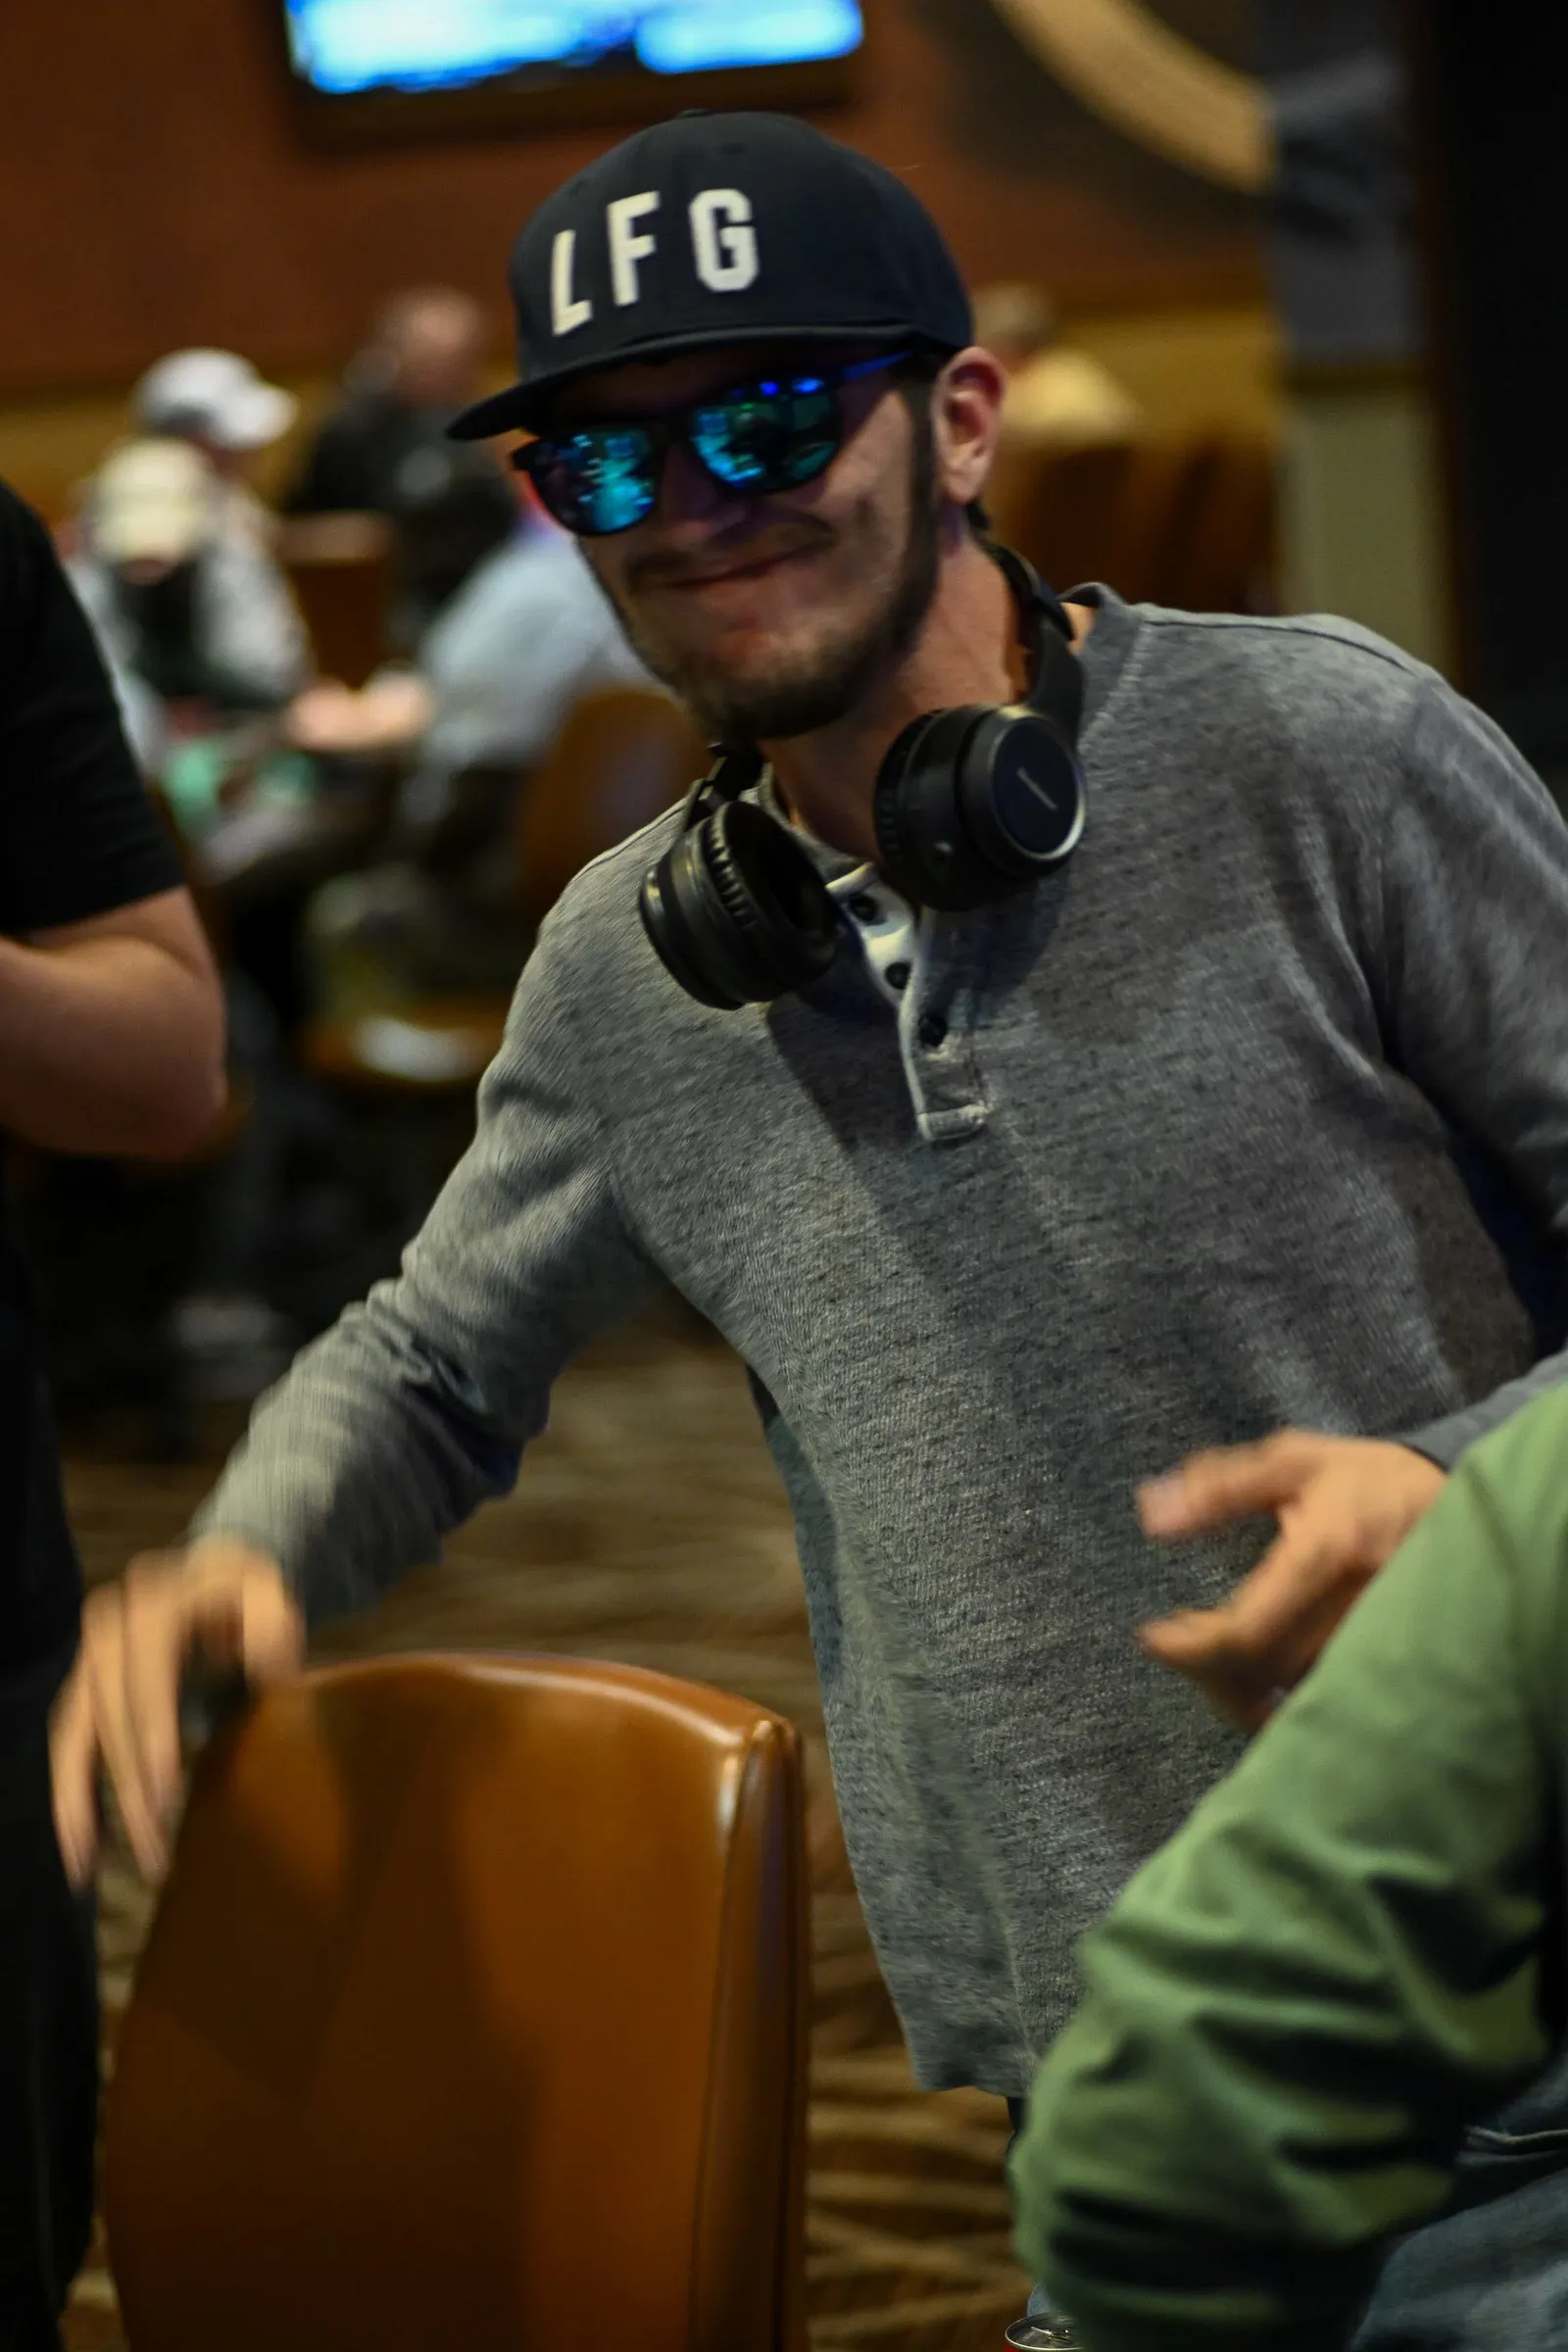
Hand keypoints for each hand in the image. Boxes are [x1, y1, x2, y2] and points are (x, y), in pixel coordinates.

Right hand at [50, 1537, 303, 1886]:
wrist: (215, 1579)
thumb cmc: (250, 1597)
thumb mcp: (270, 1594)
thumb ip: (272, 1621)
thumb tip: (273, 1664)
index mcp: (153, 1608)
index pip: (148, 1676)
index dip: (153, 1734)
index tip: (167, 1793)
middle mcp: (107, 1632)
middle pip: (113, 1719)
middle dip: (130, 1790)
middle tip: (157, 1853)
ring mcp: (89, 1665)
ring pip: (77, 1742)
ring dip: (84, 1807)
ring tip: (93, 1871)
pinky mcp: (83, 1694)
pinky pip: (68, 1751)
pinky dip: (72, 1800)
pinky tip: (83, 1853)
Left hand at [1135, 1431, 1446, 1729]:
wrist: (1466, 1505)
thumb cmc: (1367, 1481)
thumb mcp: (1294, 1463)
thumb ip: (1220, 1488)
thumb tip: (1152, 1514)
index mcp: (1328, 1553)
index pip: (1248, 1631)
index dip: (1192, 1648)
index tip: (1152, 1638)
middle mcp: (1359, 1609)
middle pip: (1264, 1677)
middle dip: (1207, 1672)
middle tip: (1179, 1645)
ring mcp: (1383, 1648)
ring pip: (1296, 1705)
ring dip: (1241, 1693)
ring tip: (1213, 1659)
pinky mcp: (1396, 1670)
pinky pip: (1328, 1708)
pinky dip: (1281, 1705)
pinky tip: (1257, 1684)